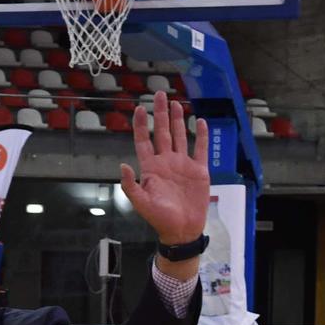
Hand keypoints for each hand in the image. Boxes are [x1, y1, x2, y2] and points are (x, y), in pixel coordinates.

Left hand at [119, 90, 210, 250]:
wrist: (182, 230)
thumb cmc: (159, 219)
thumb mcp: (141, 203)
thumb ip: (131, 185)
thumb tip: (123, 166)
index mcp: (151, 168)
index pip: (144, 141)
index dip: (142, 125)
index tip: (140, 108)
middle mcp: (166, 162)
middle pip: (163, 132)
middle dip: (161, 114)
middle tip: (159, 94)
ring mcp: (183, 165)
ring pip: (180, 136)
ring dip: (178, 120)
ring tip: (176, 103)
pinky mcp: (199, 171)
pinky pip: (201, 149)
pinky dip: (201, 135)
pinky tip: (200, 121)